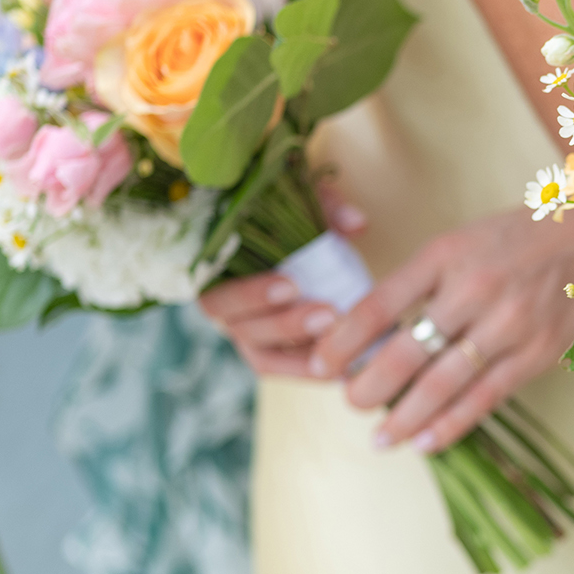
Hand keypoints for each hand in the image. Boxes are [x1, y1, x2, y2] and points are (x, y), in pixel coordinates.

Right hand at [196, 198, 367, 378]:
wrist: (299, 247)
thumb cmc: (292, 220)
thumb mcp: (306, 203)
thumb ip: (326, 207)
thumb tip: (356, 223)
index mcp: (216, 274)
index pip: (218, 293)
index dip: (252, 294)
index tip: (292, 285)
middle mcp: (226, 312)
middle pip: (243, 329)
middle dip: (286, 324)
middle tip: (328, 314)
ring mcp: (247, 337)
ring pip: (263, 357)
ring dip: (300, 354)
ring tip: (340, 342)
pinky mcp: (270, 355)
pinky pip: (285, 370)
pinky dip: (312, 370)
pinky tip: (345, 367)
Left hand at [308, 204, 573, 452]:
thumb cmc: (522, 238)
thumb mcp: (464, 241)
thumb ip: (422, 280)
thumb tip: (372, 330)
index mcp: (447, 255)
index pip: (380, 303)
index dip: (343, 340)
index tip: (318, 363)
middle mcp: (475, 289)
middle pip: (406, 349)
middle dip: (368, 384)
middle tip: (348, 402)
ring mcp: (509, 325)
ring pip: (444, 383)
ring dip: (404, 415)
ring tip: (378, 438)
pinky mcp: (539, 353)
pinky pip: (485, 398)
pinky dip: (451, 424)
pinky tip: (424, 442)